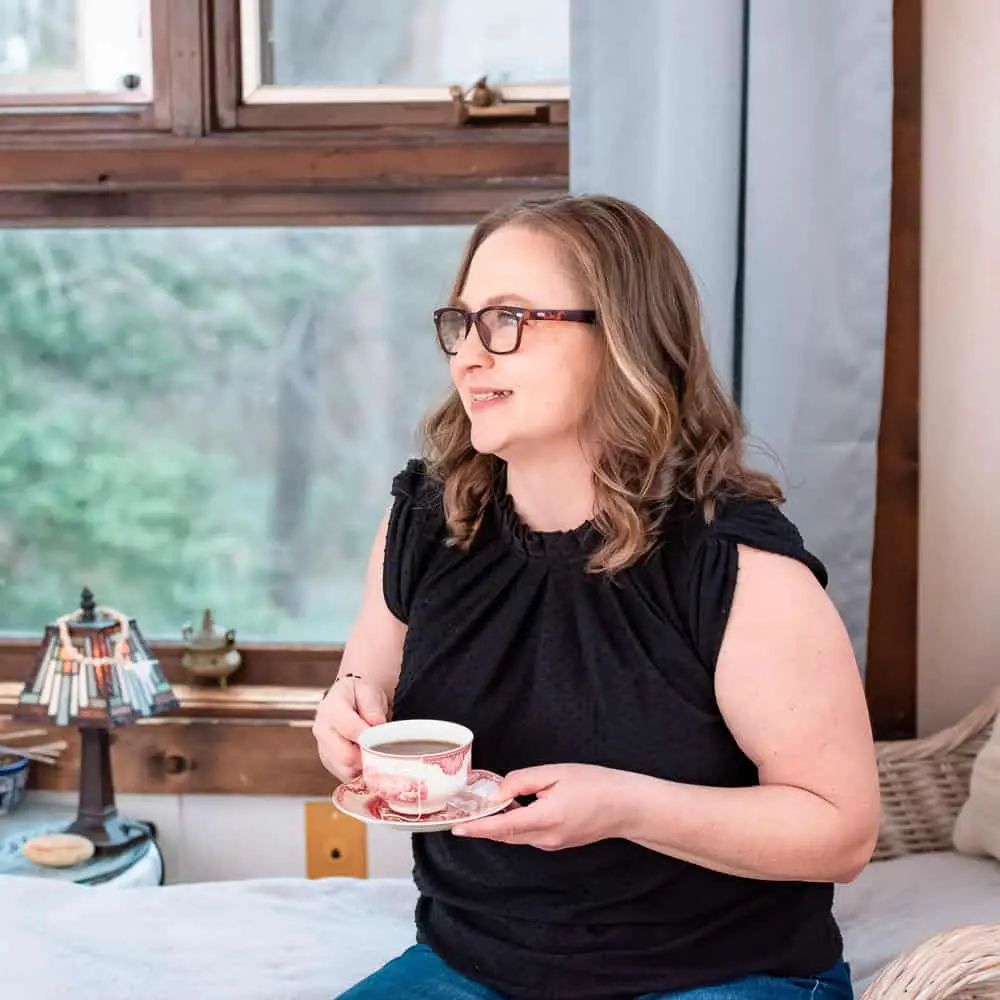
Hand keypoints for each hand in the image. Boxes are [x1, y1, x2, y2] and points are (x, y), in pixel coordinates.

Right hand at [312, 674, 389, 782]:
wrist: (348, 701)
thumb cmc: (358, 695)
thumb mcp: (367, 690)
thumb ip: (372, 706)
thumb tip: (376, 724)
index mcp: (331, 709)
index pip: (349, 727)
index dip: (368, 735)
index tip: (381, 737)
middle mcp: (322, 730)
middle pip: (345, 756)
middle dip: (367, 755)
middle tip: (381, 747)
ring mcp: (323, 749)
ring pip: (346, 770)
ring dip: (364, 764)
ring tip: (373, 750)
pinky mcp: (329, 763)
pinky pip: (346, 775)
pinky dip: (360, 771)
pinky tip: (366, 757)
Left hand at [453, 764, 631, 849]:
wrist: (626, 806)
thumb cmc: (595, 784)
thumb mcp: (556, 773)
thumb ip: (523, 781)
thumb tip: (499, 792)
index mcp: (545, 819)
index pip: (503, 826)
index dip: (478, 828)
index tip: (458, 828)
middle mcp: (546, 838)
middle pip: (506, 834)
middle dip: (485, 824)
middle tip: (466, 811)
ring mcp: (553, 844)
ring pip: (517, 835)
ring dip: (502, 822)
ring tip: (492, 803)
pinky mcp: (558, 843)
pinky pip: (530, 835)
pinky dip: (518, 823)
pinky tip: (519, 806)